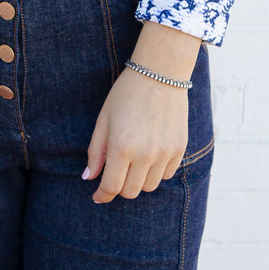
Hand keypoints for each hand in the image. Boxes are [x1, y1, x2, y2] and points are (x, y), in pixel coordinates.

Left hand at [83, 22, 199, 202]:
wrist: (160, 73)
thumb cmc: (126, 93)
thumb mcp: (104, 119)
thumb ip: (96, 151)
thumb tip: (88, 177)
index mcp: (121, 146)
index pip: (111, 186)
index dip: (102, 195)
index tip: (97, 196)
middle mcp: (145, 154)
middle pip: (130, 191)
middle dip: (119, 187)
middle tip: (115, 173)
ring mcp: (165, 152)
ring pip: (149, 186)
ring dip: (138, 180)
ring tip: (133, 161)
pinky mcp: (179, 149)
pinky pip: (166, 174)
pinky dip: (155, 171)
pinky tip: (149, 154)